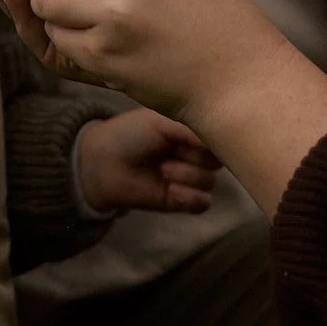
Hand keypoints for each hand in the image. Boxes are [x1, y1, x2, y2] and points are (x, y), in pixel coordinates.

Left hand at [77, 108, 219, 213]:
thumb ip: (193, 129)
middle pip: (218, 160)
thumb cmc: (129, 134)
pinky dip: (189, 197)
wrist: (103, 163)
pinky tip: (171, 191)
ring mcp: (189, 177)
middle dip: (194, 156)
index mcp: (191, 130)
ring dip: (185, 175)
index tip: (189, 137)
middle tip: (169, 151)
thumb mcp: (162, 121)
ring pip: (210, 181)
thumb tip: (223, 140)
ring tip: (161, 169)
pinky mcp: (181, 201)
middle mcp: (194, 153)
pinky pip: (203, 203)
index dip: (209, 138)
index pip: (221, 136)